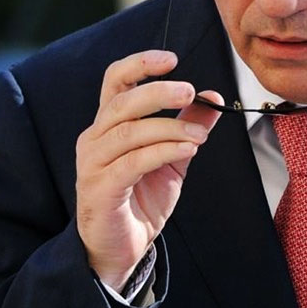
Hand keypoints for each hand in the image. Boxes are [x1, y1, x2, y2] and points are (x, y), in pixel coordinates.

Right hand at [75, 49, 221, 288]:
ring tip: (198, 135)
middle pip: (122, 102)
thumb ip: (188, 124)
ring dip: (169, 127)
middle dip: (158, 91)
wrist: (121, 248)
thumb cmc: (141, 199)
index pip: (116, 80)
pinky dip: (162, 151)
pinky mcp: (100, 188)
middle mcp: (95, 138)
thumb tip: (212, 96)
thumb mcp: (173, 156)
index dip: (139, 64)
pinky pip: (132, 162)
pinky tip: (187, 150)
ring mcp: (93, 163)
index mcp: (109, 124)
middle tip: (190, 91)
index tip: (172, 59)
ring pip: (128, 132)